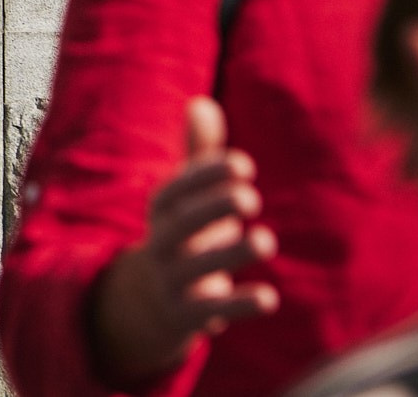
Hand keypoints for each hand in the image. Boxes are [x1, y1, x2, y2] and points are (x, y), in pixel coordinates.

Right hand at [91, 97, 278, 384]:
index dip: (205, 175)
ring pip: (196, 268)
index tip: (243, 163)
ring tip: (266, 240)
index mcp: (162, 211)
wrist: (148, 303)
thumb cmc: (181, 236)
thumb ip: (196, 152)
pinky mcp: (187, 315)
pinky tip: (269, 299)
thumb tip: (201, 103)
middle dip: (211, 208)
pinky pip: (210, 310)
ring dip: (229, 254)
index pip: (176, 189)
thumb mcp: (184, 198)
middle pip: (179, 225)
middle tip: (250, 196)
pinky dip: (238, 305)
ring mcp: (172, 280)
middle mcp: (161, 243)